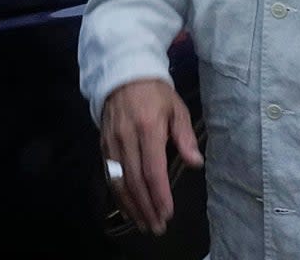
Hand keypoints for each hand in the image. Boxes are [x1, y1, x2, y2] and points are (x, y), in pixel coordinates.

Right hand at [100, 78, 203, 235]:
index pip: (152, 169)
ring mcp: (112, 142)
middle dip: (147, 207)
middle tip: (157, 227)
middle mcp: (127, 138)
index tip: (167, 212)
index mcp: (148, 128)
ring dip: (132, 206)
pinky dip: (118, 195)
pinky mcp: (103, 145)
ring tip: (144, 223)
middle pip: (135, 181)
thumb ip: (184, 137)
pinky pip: (109, 175)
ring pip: (119, 182)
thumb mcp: (176, 108)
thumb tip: (196, 163)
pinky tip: (128, 208)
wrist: (123, 74)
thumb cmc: (156, 92)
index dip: (159, 194)